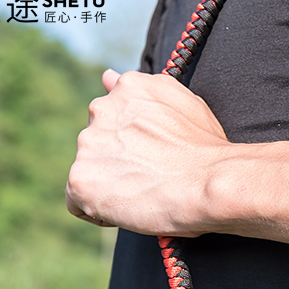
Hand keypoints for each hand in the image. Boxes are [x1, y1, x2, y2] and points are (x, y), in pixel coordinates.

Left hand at [66, 69, 229, 235]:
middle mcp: (101, 109)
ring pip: (88, 171)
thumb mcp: (182, 103)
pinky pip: (77, 201)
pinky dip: (98, 211)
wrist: (211, 183)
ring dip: (109, 185)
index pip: (113, 119)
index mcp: (127, 88)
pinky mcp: (80, 179)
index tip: (151, 161)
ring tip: (144, 196)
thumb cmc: (208, 151)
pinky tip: (127, 211)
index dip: (131, 145)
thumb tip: (106, 76)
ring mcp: (87, 144)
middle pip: (97, 145)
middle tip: (152, 181)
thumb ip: (144, 91)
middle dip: (117, 164)